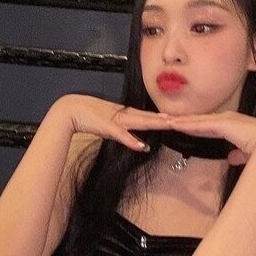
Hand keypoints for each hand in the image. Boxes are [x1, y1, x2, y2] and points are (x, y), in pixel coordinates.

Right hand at [55, 94, 171, 152]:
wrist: (71, 110)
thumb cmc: (89, 115)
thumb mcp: (109, 123)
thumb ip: (122, 130)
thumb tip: (134, 138)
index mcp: (125, 114)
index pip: (148, 115)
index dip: (164, 117)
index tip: (179, 119)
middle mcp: (124, 115)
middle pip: (149, 117)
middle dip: (166, 119)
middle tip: (183, 120)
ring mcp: (117, 121)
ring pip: (140, 123)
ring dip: (155, 124)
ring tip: (170, 125)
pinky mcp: (107, 128)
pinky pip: (122, 135)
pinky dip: (132, 140)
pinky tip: (142, 146)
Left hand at [164, 110, 255, 165]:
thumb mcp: (247, 153)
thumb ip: (239, 154)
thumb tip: (232, 157)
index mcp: (233, 126)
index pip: (208, 126)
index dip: (194, 126)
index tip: (180, 127)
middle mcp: (228, 119)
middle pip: (200, 120)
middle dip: (183, 121)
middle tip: (165, 120)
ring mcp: (225, 120)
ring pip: (198, 120)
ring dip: (182, 121)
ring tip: (164, 121)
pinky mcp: (223, 123)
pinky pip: (202, 124)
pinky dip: (188, 124)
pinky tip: (176, 125)